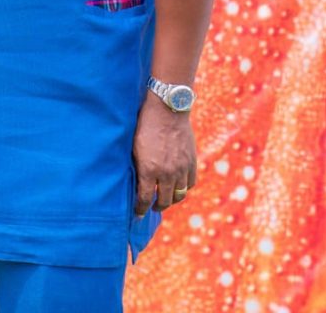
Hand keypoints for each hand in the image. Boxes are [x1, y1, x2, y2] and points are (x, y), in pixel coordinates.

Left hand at [133, 95, 196, 215]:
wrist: (167, 110)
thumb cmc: (144, 125)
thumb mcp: (133, 146)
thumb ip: (136, 165)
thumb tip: (134, 180)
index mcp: (148, 170)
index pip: (144, 197)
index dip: (140, 208)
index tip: (137, 215)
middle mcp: (167, 173)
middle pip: (164, 200)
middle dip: (156, 206)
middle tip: (151, 208)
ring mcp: (181, 168)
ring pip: (179, 194)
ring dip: (171, 200)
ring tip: (165, 200)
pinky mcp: (191, 162)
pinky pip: (190, 183)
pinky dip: (184, 188)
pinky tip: (178, 187)